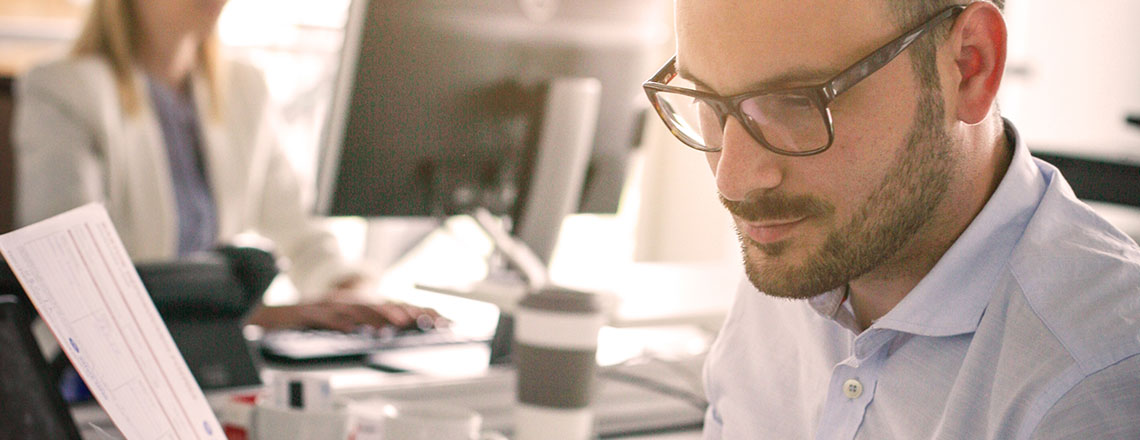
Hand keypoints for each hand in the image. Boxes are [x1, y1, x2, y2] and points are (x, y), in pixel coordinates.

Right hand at [247, 301, 444, 332]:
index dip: (409, 310)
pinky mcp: (308, 314)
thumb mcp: (336, 322)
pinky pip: (326, 318)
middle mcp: (342, 301)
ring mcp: (326, 306)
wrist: (268, 317)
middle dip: (398, 312)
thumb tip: (387, 333)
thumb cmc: (304, 322)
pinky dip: (340, 323)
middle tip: (418, 320)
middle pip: (375, 304)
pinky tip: (352, 329)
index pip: (385, 305)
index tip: (432, 319)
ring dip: (376, 316)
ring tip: (394, 324)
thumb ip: (359, 324)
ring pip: (355, 308)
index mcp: (351, 303)